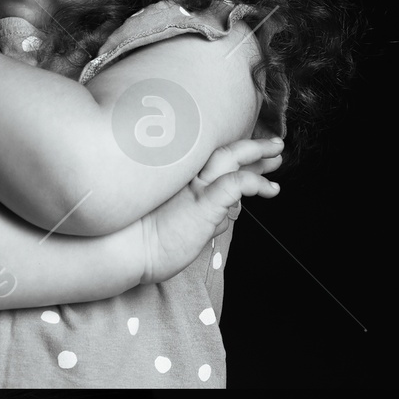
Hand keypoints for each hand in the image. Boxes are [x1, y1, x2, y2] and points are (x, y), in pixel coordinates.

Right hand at [137, 134, 283, 284]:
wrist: (119, 251)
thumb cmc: (142, 245)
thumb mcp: (180, 227)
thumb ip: (205, 218)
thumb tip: (228, 216)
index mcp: (177, 181)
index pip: (212, 162)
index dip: (235, 158)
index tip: (253, 158)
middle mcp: (185, 177)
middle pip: (224, 152)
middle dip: (252, 148)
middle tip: (274, 147)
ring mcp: (193, 187)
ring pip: (232, 158)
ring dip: (258, 155)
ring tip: (278, 157)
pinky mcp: (202, 201)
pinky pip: (236, 184)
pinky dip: (254, 182)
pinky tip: (268, 188)